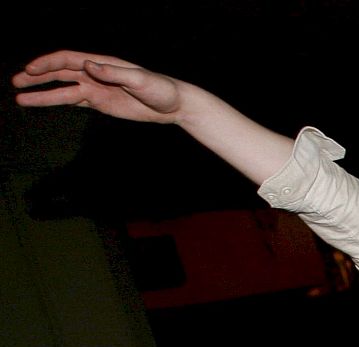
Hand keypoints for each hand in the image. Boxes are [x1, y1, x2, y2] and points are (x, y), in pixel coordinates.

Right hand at [13, 52, 182, 121]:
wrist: (173, 105)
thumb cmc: (160, 89)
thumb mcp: (140, 80)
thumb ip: (114, 73)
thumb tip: (89, 65)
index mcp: (102, 63)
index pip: (68, 60)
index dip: (48, 64)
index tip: (30, 70)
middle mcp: (95, 73)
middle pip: (59, 73)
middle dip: (37, 77)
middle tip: (15, 82)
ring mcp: (96, 88)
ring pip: (63, 89)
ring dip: (42, 94)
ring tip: (21, 99)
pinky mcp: (100, 103)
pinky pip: (74, 101)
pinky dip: (57, 101)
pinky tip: (42, 103)